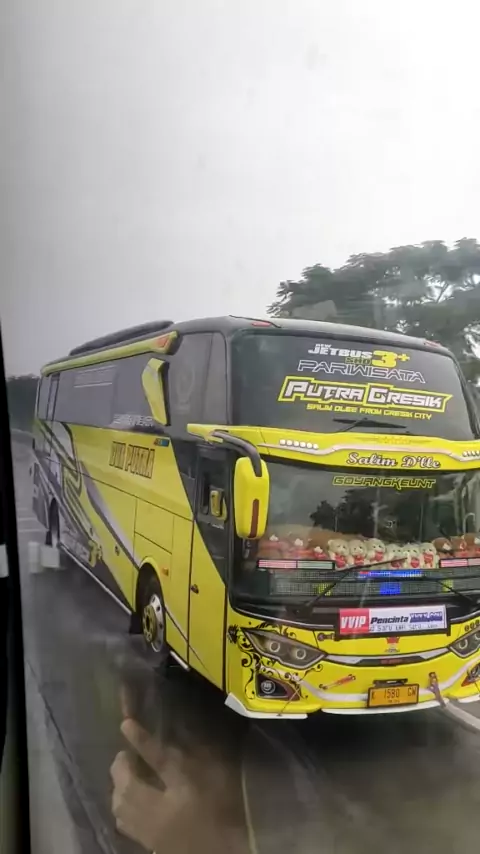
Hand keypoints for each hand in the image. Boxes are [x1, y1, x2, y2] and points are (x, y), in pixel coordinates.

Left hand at [110, 718, 223, 852]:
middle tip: (125, 753)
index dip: (142, 740)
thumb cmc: (226, 815)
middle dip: (121, 766)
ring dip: (117, 785)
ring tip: (124, 773)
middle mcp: (161, 810)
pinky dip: (120, 805)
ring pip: (120, 805)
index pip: (158, 760)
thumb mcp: (220, 780)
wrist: (221, 853)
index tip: (126, 724)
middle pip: (128, 786)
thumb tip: (181, 732)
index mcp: (184, 790)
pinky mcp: (147, 843)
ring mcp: (150, 830)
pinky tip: (125, 798)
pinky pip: (123, 822)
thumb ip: (202, 758)